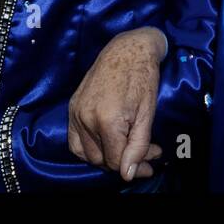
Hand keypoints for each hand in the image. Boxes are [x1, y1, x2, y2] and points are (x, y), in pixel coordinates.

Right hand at [67, 26, 165, 180]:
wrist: (126, 49)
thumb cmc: (142, 77)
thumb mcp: (147, 114)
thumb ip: (138, 145)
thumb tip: (128, 175)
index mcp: (107, 120)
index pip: (116, 160)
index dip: (135, 167)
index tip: (151, 163)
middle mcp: (86, 119)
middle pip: (102, 159)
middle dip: (125, 162)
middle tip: (145, 154)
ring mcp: (76, 113)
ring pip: (87, 154)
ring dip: (107, 157)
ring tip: (127, 148)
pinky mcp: (72, 108)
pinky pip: (75, 141)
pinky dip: (89, 149)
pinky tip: (106, 143)